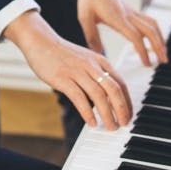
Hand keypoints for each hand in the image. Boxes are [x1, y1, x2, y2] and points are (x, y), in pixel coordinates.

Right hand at [4, 11, 132, 129]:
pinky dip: (87, 112)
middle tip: (123, 124)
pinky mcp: (63, 79)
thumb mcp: (87, 61)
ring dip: (107, 114)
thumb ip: (98, 75)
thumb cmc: (64, 54)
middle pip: (113, 90)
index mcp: (100, 62)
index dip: (127, 102)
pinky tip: (91, 122)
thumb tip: (108, 98)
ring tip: (110, 127)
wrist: (42, 42)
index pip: (121, 84)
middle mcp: (92, 66)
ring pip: (98, 95)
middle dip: (121, 109)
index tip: (128, 116)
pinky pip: (79, 97)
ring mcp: (77, 72)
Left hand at [76, 0, 167, 66]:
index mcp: (117, 17)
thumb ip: (91, 36)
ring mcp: (132, 11)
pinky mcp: (132, 9)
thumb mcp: (84, 16)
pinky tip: (155, 40)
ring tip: (164, 53)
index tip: (147, 64)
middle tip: (164, 61)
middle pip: (150, 30)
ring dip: (160, 38)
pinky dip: (155, 31)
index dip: (143, 51)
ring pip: (152, 24)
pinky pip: (148, 20)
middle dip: (159, 46)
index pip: (135, 36)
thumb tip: (97, 53)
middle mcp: (128, 13)